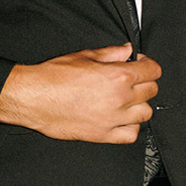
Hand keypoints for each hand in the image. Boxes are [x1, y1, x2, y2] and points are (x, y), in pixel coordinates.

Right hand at [0, 44, 160, 142]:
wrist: (33, 97)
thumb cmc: (53, 77)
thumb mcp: (84, 56)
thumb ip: (111, 53)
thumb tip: (126, 50)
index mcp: (117, 76)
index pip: (153, 70)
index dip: (148, 65)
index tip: (141, 65)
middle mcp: (119, 98)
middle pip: (151, 91)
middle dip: (145, 83)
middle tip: (133, 80)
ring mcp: (113, 118)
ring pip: (145, 113)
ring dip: (140, 105)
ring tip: (128, 100)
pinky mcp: (103, 135)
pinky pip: (131, 134)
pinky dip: (131, 127)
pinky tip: (122, 119)